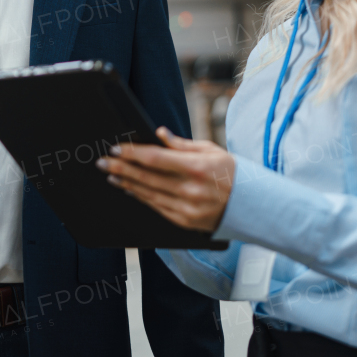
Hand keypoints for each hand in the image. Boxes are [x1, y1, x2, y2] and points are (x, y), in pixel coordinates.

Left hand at [96, 126, 235, 231]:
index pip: (155, 159)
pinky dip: (141, 197)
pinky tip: (130, 189)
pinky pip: (157, 207)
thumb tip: (159, 133)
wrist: (253, 206)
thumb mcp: (211, 151)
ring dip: (127, 183)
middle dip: (121, 168)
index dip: (132, 153)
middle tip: (103, 161)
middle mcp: (190, 190)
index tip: (116, 148)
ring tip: (111, 174)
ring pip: (148, 194)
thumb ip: (181, 144)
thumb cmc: (233, 173)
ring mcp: (187, 209)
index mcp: (197, 168)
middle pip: (146, 177)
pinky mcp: (185, 222)